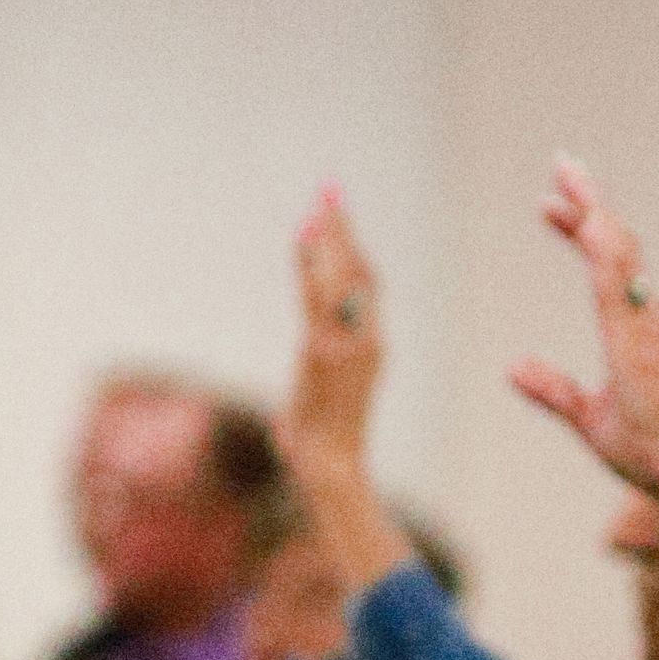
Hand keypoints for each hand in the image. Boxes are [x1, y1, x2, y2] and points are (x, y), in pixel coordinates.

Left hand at [280, 186, 382, 486]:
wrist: (330, 468)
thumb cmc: (323, 450)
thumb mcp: (317, 408)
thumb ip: (309, 393)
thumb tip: (285, 419)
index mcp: (373, 346)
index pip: (368, 285)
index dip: (354, 248)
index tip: (337, 216)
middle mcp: (367, 339)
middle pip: (360, 271)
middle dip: (344, 229)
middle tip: (328, 191)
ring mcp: (348, 345)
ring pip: (341, 279)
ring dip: (328, 240)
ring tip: (316, 207)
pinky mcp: (323, 351)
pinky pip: (317, 299)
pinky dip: (310, 266)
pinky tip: (303, 239)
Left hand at [510, 161, 658, 534]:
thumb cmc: (646, 450)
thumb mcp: (587, 418)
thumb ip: (553, 390)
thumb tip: (513, 367)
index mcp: (635, 330)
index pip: (605, 265)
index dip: (579, 231)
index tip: (551, 207)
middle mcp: (645, 317)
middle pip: (614, 244)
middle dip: (587, 202)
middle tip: (561, 164)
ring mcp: (647, 324)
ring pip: (619, 252)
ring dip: (593, 211)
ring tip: (567, 175)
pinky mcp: (643, 338)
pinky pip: (622, 285)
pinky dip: (604, 248)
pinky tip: (585, 221)